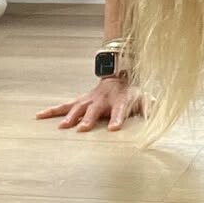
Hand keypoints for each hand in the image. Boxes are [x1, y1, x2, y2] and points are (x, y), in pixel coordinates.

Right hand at [35, 76, 151, 131]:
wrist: (117, 73)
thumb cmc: (130, 91)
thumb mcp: (143, 97)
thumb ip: (151, 107)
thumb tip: (164, 115)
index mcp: (118, 101)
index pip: (119, 111)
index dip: (117, 118)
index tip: (114, 128)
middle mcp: (102, 100)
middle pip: (95, 110)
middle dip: (89, 119)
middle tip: (84, 129)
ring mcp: (88, 100)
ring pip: (77, 108)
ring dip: (70, 117)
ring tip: (62, 128)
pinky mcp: (79, 101)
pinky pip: (63, 106)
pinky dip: (51, 111)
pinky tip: (39, 116)